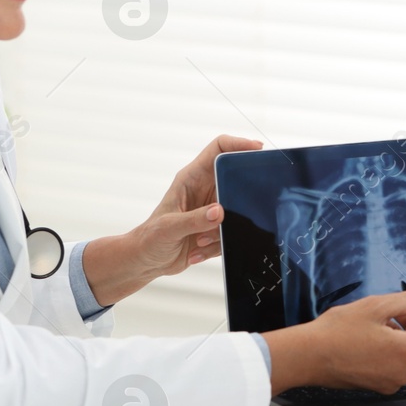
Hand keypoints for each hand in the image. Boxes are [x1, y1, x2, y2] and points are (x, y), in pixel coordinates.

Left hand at [139, 134, 262, 273]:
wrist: (147, 261)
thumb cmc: (150, 239)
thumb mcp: (169, 228)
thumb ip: (194, 220)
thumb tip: (219, 212)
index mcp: (191, 178)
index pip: (218, 149)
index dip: (238, 144)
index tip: (257, 149)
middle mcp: (204, 190)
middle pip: (235, 179)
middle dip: (239, 198)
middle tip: (238, 213)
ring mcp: (212, 208)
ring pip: (237, 211)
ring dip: (222, 231)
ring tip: (199, 241)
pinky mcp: (217, 227)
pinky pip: (232, 233)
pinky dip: (218, 245)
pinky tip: (196, 251)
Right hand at [265, 292, 405, 394]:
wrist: (309, 355)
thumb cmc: (337, 331)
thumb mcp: (375, 305)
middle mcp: (404, 372)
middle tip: (396, 314)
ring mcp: (392, 382)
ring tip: (381, 326)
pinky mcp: (381, 386)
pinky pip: (400, 367)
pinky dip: (395, 352)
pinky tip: (373, 340)